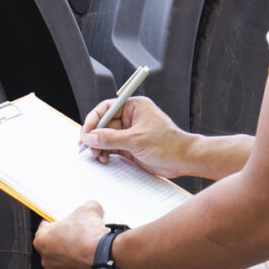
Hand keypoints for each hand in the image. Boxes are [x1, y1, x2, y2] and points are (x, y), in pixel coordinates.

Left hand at [32, 201, 108, 268]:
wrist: (106, 258)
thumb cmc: (89, 238)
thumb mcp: (88, 210)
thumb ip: (85, 207)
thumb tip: (91, 208)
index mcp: (42, 240)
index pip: (45, 224)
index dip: (57, 218)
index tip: (64, 216)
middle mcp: (47, 258)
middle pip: (55, 240)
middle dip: (66, 233)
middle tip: (78, 226)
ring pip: (65, 253)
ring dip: (74, 246)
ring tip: (88, 238)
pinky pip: (75, 263)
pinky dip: (82, 257)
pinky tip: (92, 250)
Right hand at [79, 96, 196, 177]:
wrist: (183, 160)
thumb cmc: (168, 144)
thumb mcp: (136, 140)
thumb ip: (110, 138)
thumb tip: (90, 136)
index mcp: (134, 107)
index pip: (106, 108)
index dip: (93, 120)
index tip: (86, 132)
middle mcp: (130, 118)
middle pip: (103, 124)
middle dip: (95, 136)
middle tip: (88, 147)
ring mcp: (129, 133)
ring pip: (105, 137)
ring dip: (99, 146)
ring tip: (98, 155)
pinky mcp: (129, 146)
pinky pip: (111, 147)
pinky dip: (105, 153)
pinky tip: (104, 158)